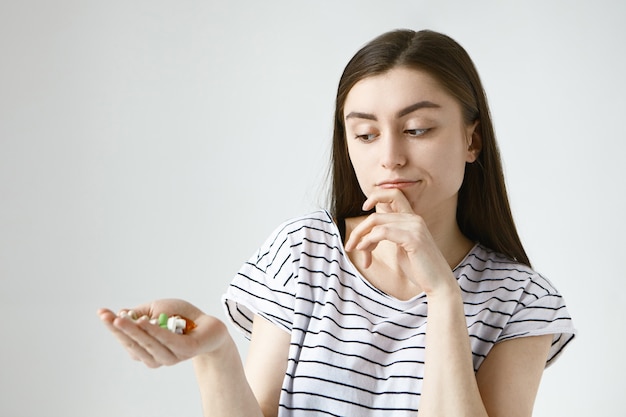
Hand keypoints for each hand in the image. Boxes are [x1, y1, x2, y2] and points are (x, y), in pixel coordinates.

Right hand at [97, 299, 228, 367]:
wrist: (211, 327)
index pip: (126, 340)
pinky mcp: (186, 350)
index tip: (101, 312)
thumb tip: (121, 313)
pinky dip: (155, 332)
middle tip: (109, 316)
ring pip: (149, 344)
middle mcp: (156, 357)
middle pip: (134, 345)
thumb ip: (140, 314)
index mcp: (146, 350)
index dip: (113, 327)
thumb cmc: (181, 318)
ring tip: (122, 319)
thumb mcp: (157, 310)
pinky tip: (145, 322)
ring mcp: (171, 356)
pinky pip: (168, 341)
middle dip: (120, 330)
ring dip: (134, 331)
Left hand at [344, 189, 457, 295]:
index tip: (364, 208)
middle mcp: (414, 219)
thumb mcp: (401, 248)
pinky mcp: (413, 238)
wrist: (439, 284)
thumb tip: (371, 233)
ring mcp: (415, 227)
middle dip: (359, 230)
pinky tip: (364, 250)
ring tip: (356, 251)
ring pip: (376, 222)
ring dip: (361, 237)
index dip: (376, 196)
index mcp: (412, 219)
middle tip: (350, 245)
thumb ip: (390, 236)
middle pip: (376, 215)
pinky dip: (369, 241)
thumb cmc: (419, 269)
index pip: (394, 194)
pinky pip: (382, 232)